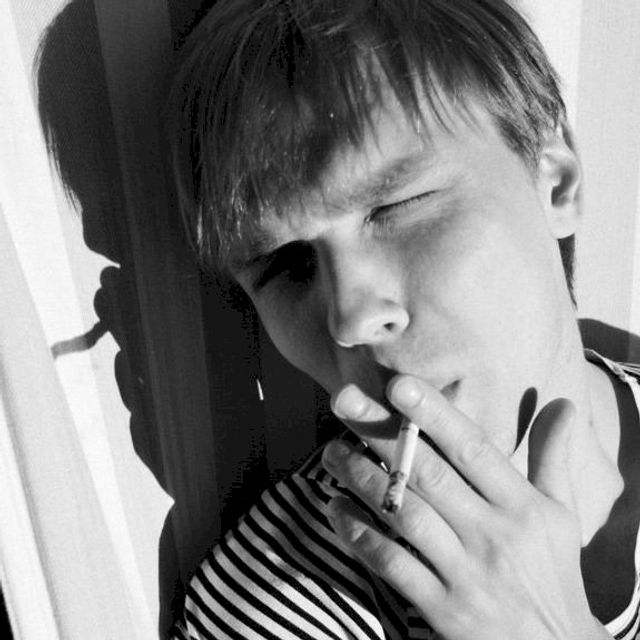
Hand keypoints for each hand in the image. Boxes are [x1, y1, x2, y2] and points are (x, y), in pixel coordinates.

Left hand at [321, 376, 611, 639]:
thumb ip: (553, 458)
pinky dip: (360, 535)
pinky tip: (336, 508)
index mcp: (522, 506)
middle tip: (342, 400)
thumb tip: (565, 404)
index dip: (435, 415)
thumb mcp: (562, 515)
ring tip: (332, 450)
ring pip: (404, 515)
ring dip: (362, 478)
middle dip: (382, 433)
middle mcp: (494, 535)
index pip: (473, 449)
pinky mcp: (443, 610)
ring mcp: (466, 575)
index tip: (399, 385)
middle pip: (428, 473)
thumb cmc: (552, 571)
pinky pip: (392, 565)